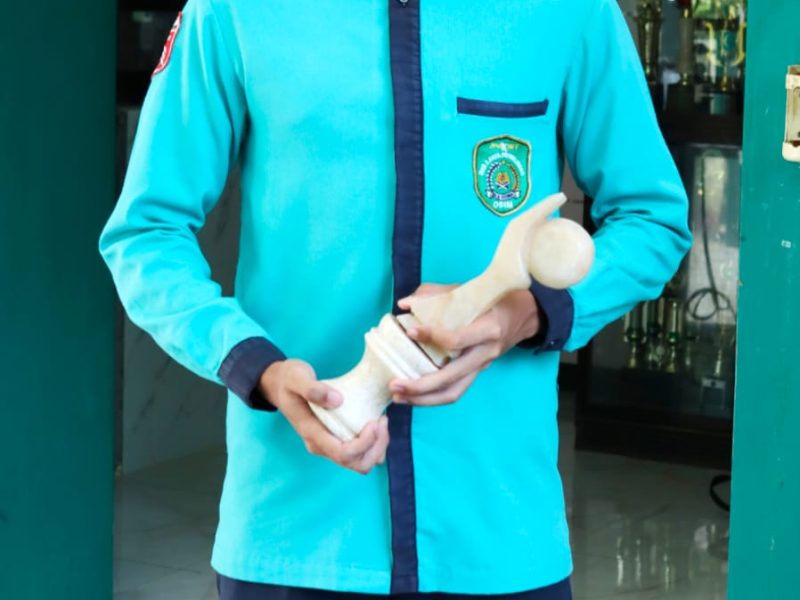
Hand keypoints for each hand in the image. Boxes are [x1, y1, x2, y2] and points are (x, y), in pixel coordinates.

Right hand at [260, 359, 389, 473]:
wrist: (279, 384)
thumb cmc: (288, 380)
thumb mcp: (296, 378)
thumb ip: (312, 389)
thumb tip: (337, 400)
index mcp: (312, 434)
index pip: (344, 454)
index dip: (365, 443)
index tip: (374, 421)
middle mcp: (321, 445)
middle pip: (357, 463)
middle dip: (376, 446)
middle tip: (381, 420)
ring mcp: (328, 444)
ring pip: (361, 461)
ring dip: (377, 446)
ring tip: (380, 420)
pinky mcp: (335, 439)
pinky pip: (360, 452)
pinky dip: (374, 443)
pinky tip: (375, 421)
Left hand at [391, 283, 539, 405]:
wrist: (523, 315)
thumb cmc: (491, 300)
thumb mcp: (467, 291)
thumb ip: (434, 294)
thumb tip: (403, 303)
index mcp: (487, 329)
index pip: (457, 339)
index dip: (432, 336)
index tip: (410, 331)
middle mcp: (485, 353)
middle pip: (451, 377)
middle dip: (421, 385)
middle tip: (394, 384)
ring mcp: (482, 367)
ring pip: (453, 392)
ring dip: (424, 399)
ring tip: (399, 397)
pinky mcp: (476, 374)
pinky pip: (455, 391)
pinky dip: (433, 398)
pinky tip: (413, 396)